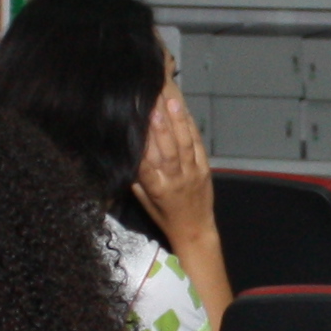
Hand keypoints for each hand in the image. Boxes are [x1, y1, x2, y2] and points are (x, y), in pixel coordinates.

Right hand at [134, 79, 217, 242]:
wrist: (194, 229)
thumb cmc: (164, 215)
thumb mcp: (144, 200)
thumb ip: (136, 178)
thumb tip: (125, 153)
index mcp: (156, 189)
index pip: (146, 162)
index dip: (140, 142)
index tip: (134, 122)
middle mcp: (175, 180)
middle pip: (167, 149)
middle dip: (160, 126)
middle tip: (153, 102)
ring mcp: (192, 173)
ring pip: (184, 145)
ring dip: (178, 121)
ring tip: (171, 100)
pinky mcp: (205, 169)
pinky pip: (198, 146)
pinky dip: (192, 128)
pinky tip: (185, 112)